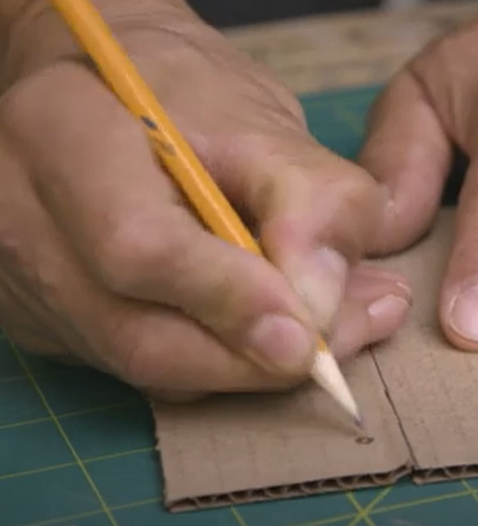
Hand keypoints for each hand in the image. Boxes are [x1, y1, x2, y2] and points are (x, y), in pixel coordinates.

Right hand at [0, 0, 410, 398]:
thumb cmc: (185, 96)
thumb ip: (311, 201)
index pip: (139, 246)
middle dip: (250, 358)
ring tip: (324, 337)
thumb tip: (327, 306)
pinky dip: (213, 364)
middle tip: (334, 349)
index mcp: (63, 135)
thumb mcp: (265, 122)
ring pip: (143, 366)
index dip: (231, 300)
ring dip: (244, 368)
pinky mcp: (46, 316)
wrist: (107, 94)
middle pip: (137, 334)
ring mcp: (27, 279)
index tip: (310, 334)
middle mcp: (24, 219)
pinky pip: (136, 367)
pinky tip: (263, 334)